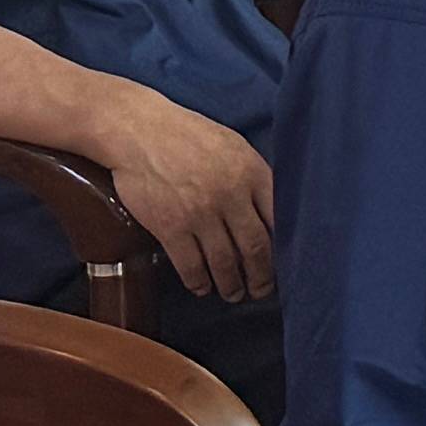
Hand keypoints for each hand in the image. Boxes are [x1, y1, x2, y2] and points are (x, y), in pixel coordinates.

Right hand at [96, 96, 278, 304]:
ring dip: (231, 285)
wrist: (139, 131)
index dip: (284, 248)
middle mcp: (230, 195)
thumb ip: (254, 177)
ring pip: (225, 263)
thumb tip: (273, 211)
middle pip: (256, 248)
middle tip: (261, 290)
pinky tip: (202, 287)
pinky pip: (191, 266)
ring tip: (234, 294)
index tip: (285, 264)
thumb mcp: (233, 146)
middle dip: (261, 277)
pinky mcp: (170, 227)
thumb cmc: (188, 135)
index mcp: (252, 172)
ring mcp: (200, 214)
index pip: (279, 219)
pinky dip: (199, 282)